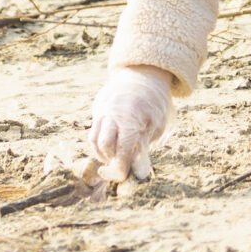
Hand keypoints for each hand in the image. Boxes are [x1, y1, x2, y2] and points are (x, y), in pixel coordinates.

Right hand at [86, 65, 173, 182]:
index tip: (123, 175)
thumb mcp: (157, 123)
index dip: (121, 166)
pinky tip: (110, 147)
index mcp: (131, 117)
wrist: (143, 76)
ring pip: (94, 139)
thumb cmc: (154, 103)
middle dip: (110, 160)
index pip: (122, 149)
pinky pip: (93, 131)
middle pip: (104, 145)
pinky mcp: (97, 110)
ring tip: (114, 157)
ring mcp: (103, 111)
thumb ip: (144, 145)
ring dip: (102, 153)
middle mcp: (113, 114)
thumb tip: (137, 169)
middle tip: (120, 166)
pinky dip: (99, 144)